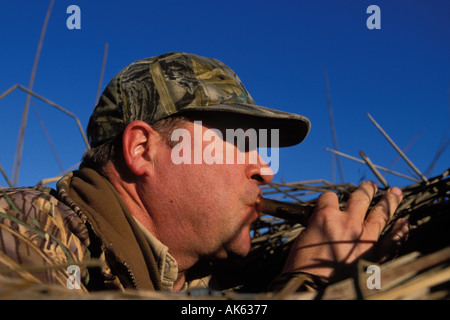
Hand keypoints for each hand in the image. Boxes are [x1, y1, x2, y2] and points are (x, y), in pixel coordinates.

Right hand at [282, 181, 408, 280]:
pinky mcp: (375, 255)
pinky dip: (400, 231)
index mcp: (325, 217)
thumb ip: (317, 225)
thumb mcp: (303, 238)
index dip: (328, 199)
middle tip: (370, 184)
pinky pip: (393, 240)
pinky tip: (405, 223)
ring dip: (389, 201)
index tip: (330, 202)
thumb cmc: (302, 267)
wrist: (312, 290)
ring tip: (394, 192)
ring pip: (381, 213)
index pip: (329, 197)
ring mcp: (364, 238)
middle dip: (365, 190)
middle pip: (359, 198)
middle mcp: (347, 222)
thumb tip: (324, 222)